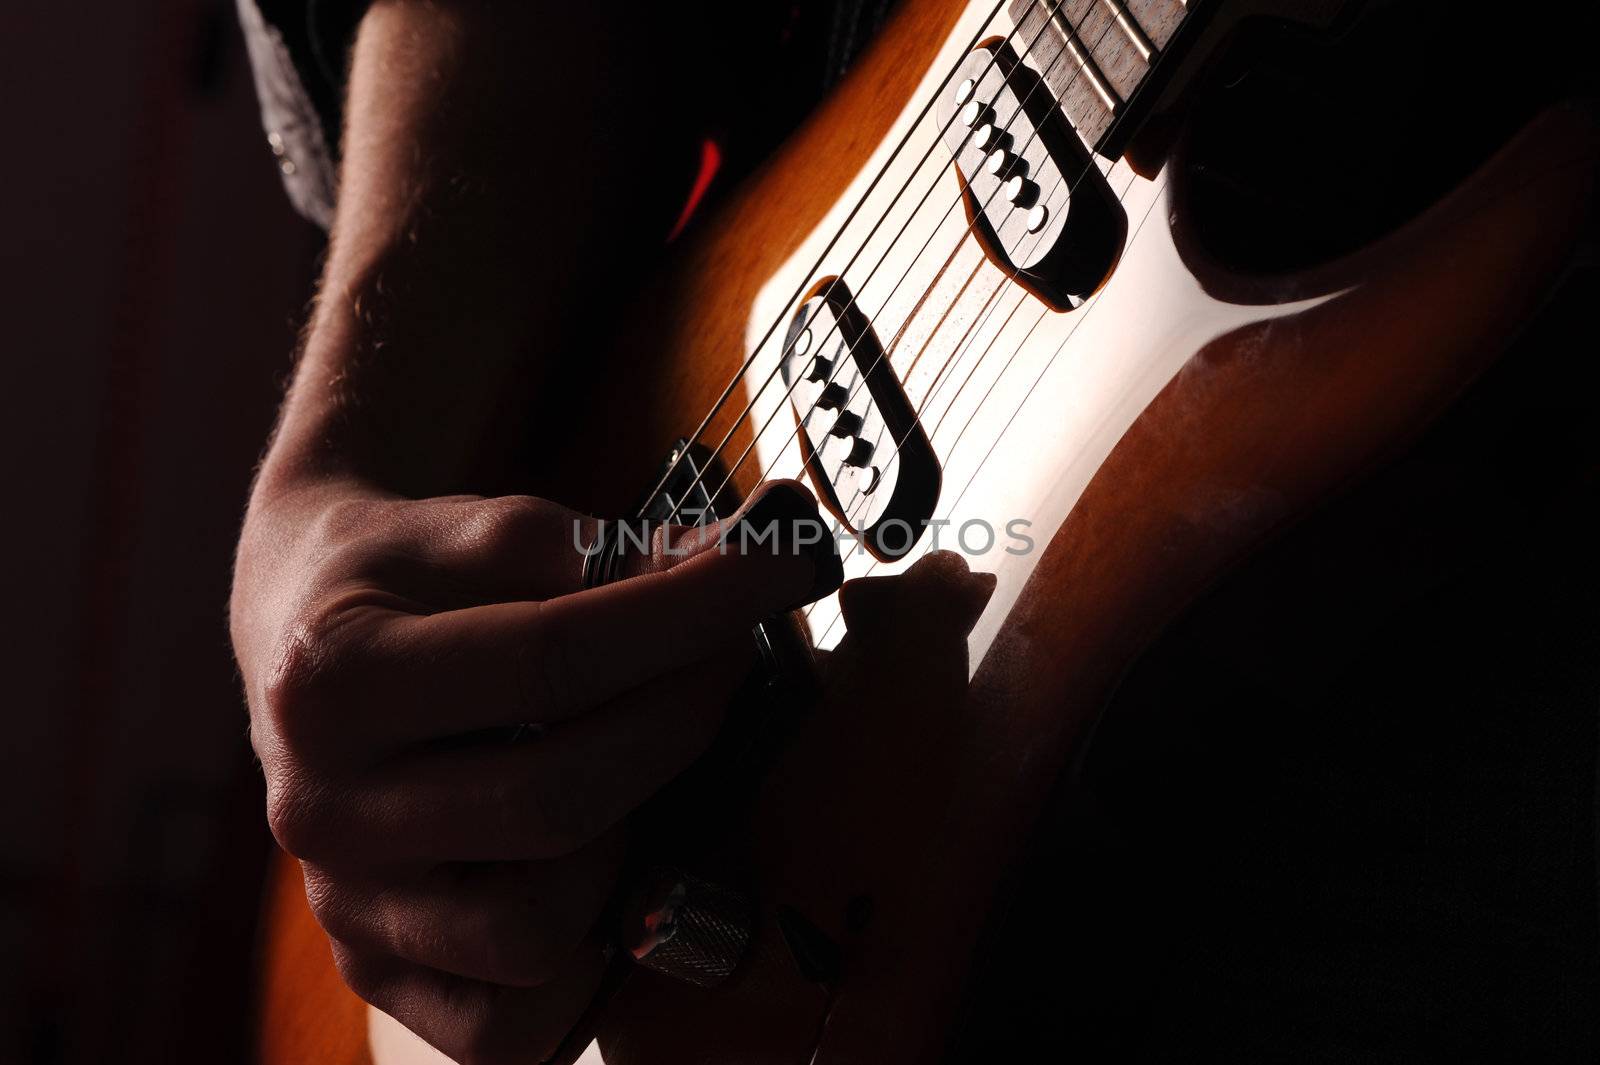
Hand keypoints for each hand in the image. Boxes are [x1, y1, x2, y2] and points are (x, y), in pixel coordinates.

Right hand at [231, 478, 821, 1062]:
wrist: (302, 638)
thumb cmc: (400, 578)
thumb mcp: (470, 525)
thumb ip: (595, 549)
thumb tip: (742, 562)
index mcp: (332, 680)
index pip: (554, 658)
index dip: (689, 614)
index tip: (778, 569)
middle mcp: (321, 810)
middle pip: (557, 798)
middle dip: (682, 719)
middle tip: (731, 655)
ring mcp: (346, 907)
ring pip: (533, 934)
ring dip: (629, 844)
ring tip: (637, 760)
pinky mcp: (375, 974)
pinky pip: (502, 1030)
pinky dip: (578, 972)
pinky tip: (603, 872)